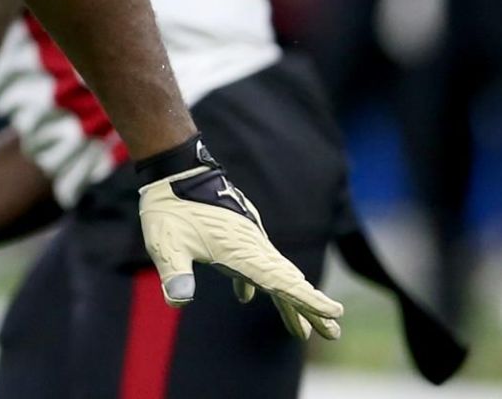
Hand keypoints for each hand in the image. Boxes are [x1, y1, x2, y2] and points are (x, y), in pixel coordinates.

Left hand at [136, 136, 343, 340]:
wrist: (174, 169)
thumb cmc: (169, 206)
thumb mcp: (167, 243)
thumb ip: (174, 272)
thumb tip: (178, 300)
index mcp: (240, 252)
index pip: (280, 282)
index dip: (307, 301)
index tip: (335, 314)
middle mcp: (250, 246)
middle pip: (287, 282)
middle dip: (311, 308)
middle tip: (334, 333)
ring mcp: (245, 238)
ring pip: (274, 274)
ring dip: (290, 300)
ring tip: (304, 329)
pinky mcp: (234, 233)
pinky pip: (254, 263)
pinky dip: (256, 283)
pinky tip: (245, 297)